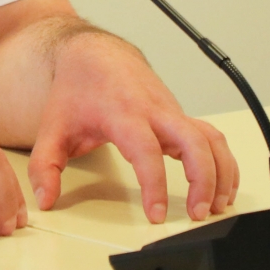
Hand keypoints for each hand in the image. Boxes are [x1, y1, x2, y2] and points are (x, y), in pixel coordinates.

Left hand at [29, 32, 238, 224]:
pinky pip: (213, 137)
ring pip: (212, 138)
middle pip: (194, 141)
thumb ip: (45, 166)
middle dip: (204, 180)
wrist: (95, 55)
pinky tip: (222, 187)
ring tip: (216, 206)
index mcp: (123, 113)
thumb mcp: (53, 128)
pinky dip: (224, 162)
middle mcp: (154, 111)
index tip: (157, 214)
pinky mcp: (181, 115)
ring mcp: (172, 112)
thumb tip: (46, 199)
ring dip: (221, 173)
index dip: (155, 185)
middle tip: (199, 213)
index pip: (147, 151)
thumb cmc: (77, 90)